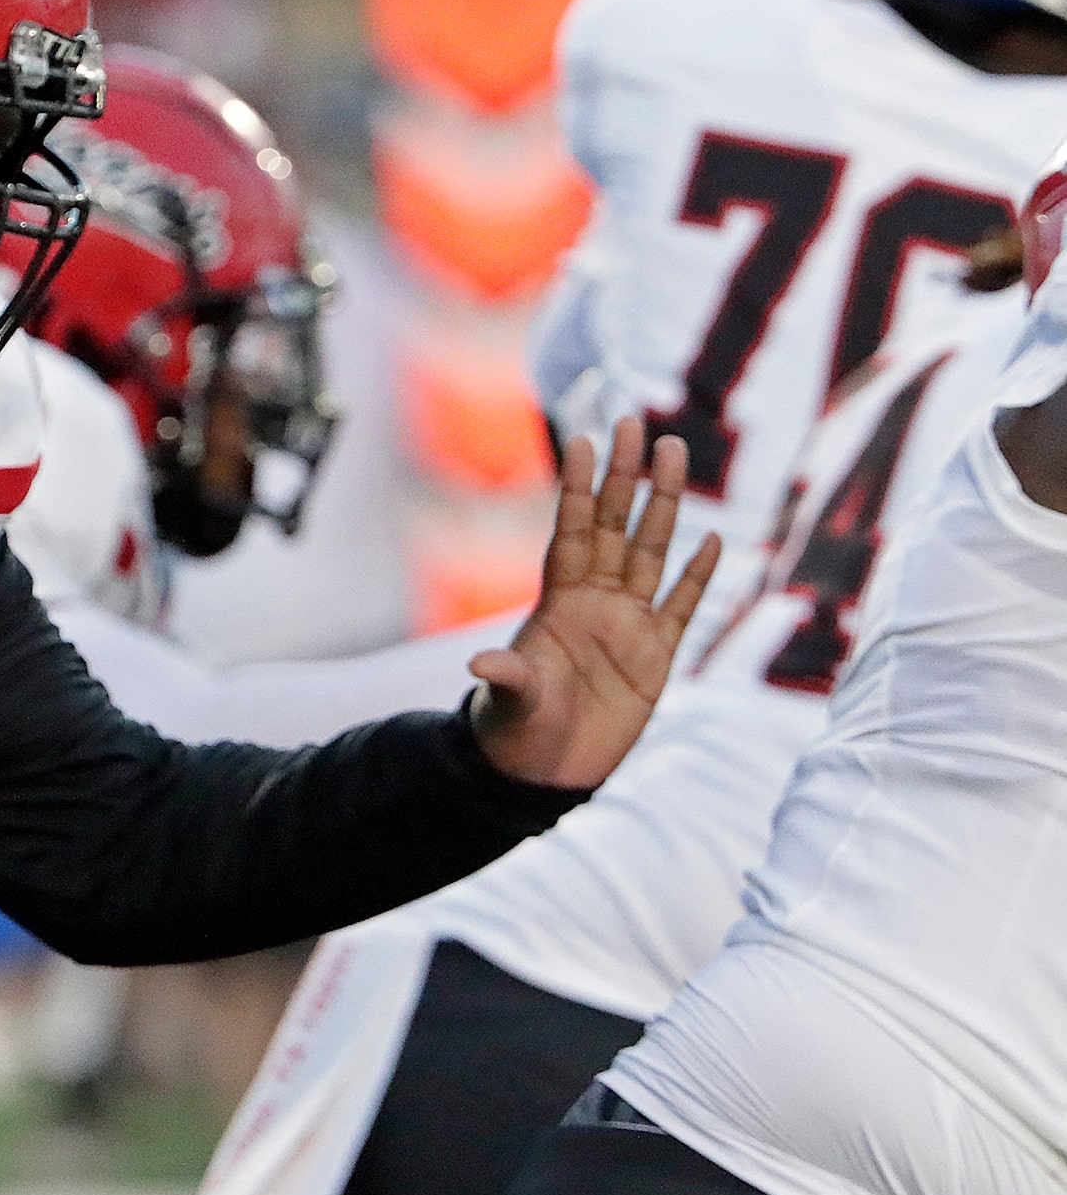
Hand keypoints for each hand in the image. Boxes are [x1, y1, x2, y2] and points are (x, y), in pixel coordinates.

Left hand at [468, 417, 720, 789]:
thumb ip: (507, 678)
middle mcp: (594, 602)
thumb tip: (479, 664)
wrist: (544, 771)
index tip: (585, 441)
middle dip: (626, 477)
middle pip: (615, 527)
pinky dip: (696, 577)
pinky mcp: (656, 658)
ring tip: (675, 454)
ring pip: (651, 552)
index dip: (579, 490)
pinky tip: (715, 541)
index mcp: (557, 603)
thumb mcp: (509, 703)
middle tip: (636, 422)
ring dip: (664, 506)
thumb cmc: (515, 732)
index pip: (573, 533)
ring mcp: (628, 625)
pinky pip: (681, 608)